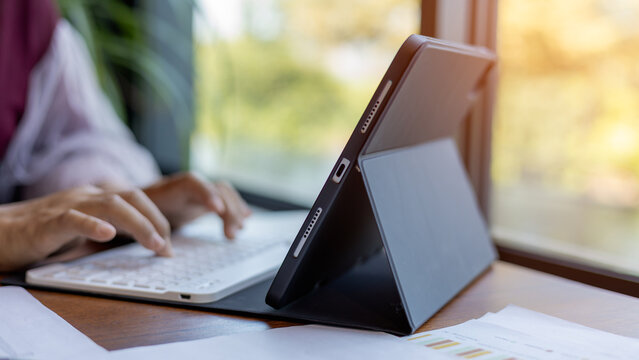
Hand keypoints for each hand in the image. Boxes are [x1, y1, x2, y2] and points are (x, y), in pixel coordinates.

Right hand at [0, 186, 170, 270]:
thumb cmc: (41, 234)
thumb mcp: (83, 230)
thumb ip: (109, 230)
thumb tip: (143, 241)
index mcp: (95, 198)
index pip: (137, 200)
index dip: (158, 220)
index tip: (169, 246)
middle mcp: (86, 197)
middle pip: (132, 197)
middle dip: (156, 220)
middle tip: (168, 248)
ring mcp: (68, 206)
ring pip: (111, 205)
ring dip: (139, 224)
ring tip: (155, 244)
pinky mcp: (47, 222)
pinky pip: (73, 219)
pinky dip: (93, 225)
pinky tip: (108, 234)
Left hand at [143, 172, 251, 238]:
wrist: (137, 202)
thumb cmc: (138, 211)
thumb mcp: (140, 218)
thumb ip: (151, 228)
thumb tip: (163, 249)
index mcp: (171, 187)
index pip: (193, 183)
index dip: (207, 194)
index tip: (218, 210)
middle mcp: (190, 185)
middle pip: (216, 189)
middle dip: (228, 209)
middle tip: (232, 234)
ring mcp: (200, 191)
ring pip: (225, 193)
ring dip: (235, 210)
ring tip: (239, 230)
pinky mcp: (205, 200)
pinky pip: (226, 199)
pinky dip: (236, 208)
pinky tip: (246, 219)